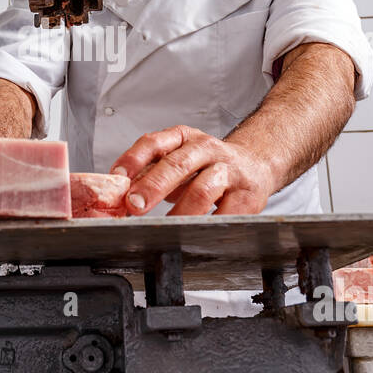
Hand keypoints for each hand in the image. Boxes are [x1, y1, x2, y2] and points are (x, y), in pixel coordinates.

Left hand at [110, 124, 273, 215]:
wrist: (255, 165)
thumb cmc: (208, 166)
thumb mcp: (178, 159)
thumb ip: (150, 171)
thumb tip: (119, 192)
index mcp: (184, 138)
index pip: (154, 143)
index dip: (133, 159)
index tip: (117, 178)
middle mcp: (206, 149)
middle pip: (178, 164)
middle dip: (153, 186)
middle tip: (134, 206)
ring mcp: (229, 171)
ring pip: (203, 189)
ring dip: (180, 211)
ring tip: (164, 227)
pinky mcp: (247, 195)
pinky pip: (227, 212)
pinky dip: (209, 224)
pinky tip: (195, 233)